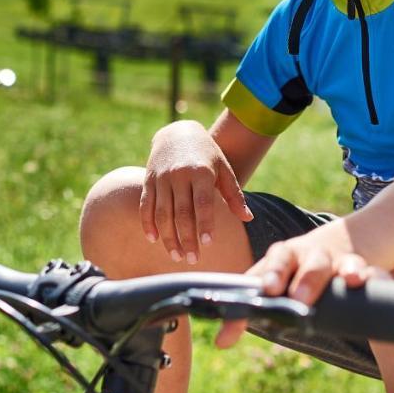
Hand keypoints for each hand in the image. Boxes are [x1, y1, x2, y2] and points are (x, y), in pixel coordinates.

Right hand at [140, 120, 252, 263]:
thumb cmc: (207, 154)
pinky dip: (148, 224)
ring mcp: (161, 178)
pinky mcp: (148, 181)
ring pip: (162, 213)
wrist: (178, 132)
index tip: (207, 243)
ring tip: (177, 256)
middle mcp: (178, 175)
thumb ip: (234, 195)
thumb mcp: (224, 168)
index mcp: (200, 171)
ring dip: (168, 237)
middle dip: (186, 238)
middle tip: (192, 259)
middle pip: (180, 212)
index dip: (204, 223)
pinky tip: (154, 239)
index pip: (202, 202)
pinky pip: (146, 206)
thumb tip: (248, 218)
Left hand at [214, 231, 385, 348]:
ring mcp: (328, 259)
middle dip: (299, 280)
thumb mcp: (269, 288)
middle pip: (301, 264)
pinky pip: (356, 267)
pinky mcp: (353, 265)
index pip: (269, 267)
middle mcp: (303, 255)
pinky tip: (359, 281)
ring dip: (328, 277)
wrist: (332, 246)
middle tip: (298, 298)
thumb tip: (220, 342)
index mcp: (279, 258)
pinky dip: (357, 272)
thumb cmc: (290, 275)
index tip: (269, 289)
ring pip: (325, 264)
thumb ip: (243, 315)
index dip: (269, 277)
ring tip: (335, 285)